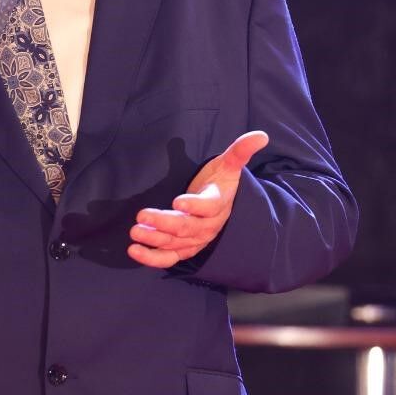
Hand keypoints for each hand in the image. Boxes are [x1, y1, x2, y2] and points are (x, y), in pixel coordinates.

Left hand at [128, 130, 269, 268]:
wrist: (223, 207)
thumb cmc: (221, 182)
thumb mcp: (229, 165)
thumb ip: (240, 150)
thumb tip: (261, 135)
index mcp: (218, 203)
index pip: (208, 206)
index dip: (194, 205)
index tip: (177, 201)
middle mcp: (207, 224)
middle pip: (186, 227)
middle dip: (164, 222)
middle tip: (142, 215)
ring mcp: (196, 239)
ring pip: (175, 243)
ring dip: (154, 240)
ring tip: (135, 232)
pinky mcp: (185, 248)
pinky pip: (169, 258)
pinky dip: (152, 258)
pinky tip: (134, 251)